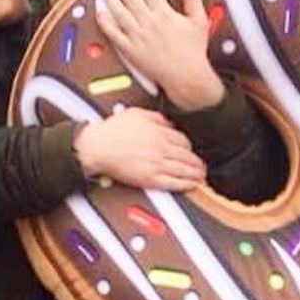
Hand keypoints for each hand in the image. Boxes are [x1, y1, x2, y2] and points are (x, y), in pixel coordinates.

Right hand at [73, 108, 205, 191]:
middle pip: (188, 156)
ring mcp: (157, 164)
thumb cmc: (112, 131)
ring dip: (196, 174)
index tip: (191, 151)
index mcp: (159, 132)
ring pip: (184, 170)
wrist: (98, 147)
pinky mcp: (150, 178)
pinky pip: (174, 183)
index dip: (190, 147)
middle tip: (202, 166)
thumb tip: (167, 122)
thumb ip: (156, 117)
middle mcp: (161, 148)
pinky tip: (190, 185)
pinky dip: (185, 185)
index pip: (184, 141)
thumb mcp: (137, 114)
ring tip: (200, 176)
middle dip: (198, 162)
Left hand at [96, 0, 224, 109]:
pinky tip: (100, 13)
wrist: (186, 75)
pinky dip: (105, 22)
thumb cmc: (193, 50)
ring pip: (119, 12)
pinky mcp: (130, 49)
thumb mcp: (199, 20)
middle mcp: (149, 22)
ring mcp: (138, 36)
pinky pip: (114, 33)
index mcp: (165, 13)